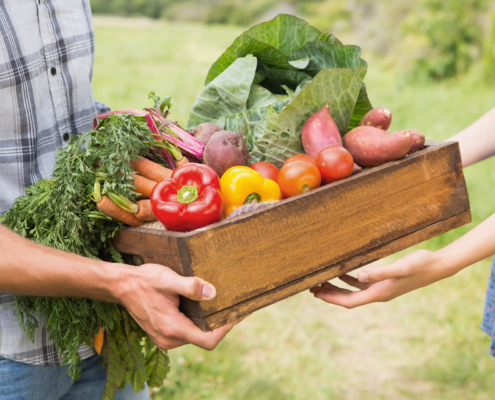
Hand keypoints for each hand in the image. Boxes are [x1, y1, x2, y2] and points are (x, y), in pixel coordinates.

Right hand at [113, 263, 244, 349]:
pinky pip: (187, 333)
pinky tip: (201, 308)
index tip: (237, 314)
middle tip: (233, 307)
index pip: (208, 341)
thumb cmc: (144, 280)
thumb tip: (213, 293)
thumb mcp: (168, 279)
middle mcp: (169, 338)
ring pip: (196, 337)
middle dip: (220, 325)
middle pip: (204, 340)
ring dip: (208, 324)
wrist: (122, 285)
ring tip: (219, 305)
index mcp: (172, 328)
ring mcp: (165, 339)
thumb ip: (190, 286)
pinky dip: (197, 323)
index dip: (225, 330)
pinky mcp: (163, 334)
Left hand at [310, 249, 453, 308]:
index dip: (331, 298)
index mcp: (379, 293)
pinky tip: (343, 273)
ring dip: (337, 288)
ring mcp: (382, 289)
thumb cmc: (419, 265)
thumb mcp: (400, 268)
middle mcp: (378, 294)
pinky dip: (349, 280)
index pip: (349, 301)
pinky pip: (362, 284)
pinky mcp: (385, 282)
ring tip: (321, 281)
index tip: (315, 293)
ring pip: (354, 291)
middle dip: (330, 294)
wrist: (437, 266)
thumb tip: (358, 277)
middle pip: (348, 298)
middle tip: (312, 287)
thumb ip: (380, 272)